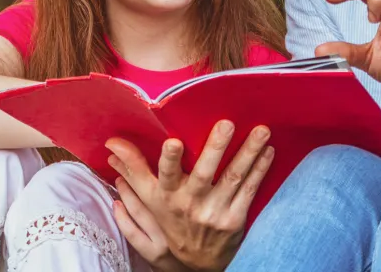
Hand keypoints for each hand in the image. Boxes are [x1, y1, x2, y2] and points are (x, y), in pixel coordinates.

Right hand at [106, 121, 274, 271]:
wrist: (196, 266)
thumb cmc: (170, 225)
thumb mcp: (145, 203)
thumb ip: (131, 173)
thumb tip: (111, 147)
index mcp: (165, 197)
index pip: (164, 175)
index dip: (168, 160)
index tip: (173, 141)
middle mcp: (190, 204)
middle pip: (203, 173)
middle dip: (215, 148)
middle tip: (225, 123)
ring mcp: (214, 212)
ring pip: (232, 178)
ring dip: (247, 153)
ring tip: (261, 131)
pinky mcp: (235, 219)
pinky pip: (249, 191)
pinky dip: (260, 170)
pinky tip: (269, 151)